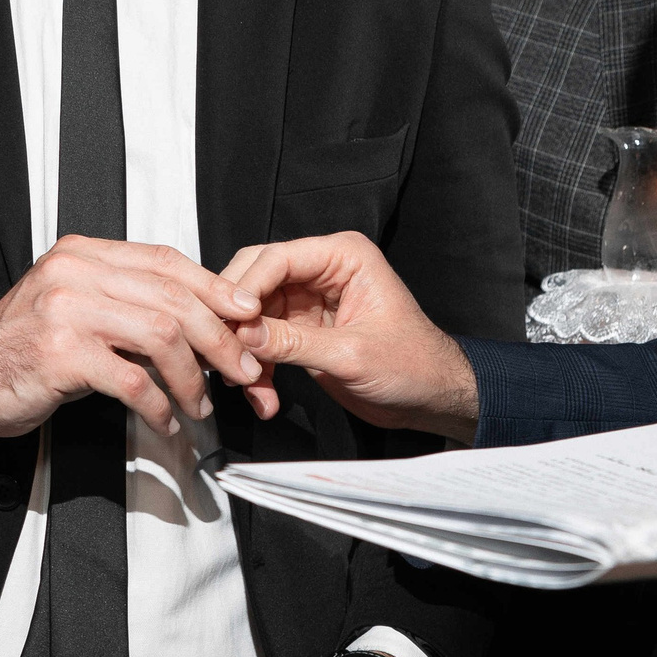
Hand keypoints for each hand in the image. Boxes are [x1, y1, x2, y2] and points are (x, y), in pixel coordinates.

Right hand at [0, 238, 265, 442]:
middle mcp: (73, 274)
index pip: (165, 260)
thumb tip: (199, 319)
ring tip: (200, 403)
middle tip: (240, 369)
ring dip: (193, 378)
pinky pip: (133, 380)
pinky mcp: (60, 354)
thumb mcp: (73, 308)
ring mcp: (65, 311)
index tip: (245, 314)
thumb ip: (125, 302)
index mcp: (82, 255)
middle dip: (219, 339)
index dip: (214, 288)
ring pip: (162, 336)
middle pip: (173, 298)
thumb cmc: (21, 349)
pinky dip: (159, 405)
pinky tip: (164, 418)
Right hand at [221, 232, 478, 440]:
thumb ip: (296, 343)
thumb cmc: (416, 365)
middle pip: (254, 280)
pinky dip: (257, 368)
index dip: (246, 288)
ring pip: (251, 315)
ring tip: (248, 383)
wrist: (432, 399)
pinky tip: (262, 394)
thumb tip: (246, 335)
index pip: (276, 258)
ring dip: (245, 351)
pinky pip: (261, 341)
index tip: (230, 320)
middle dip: (237, 319)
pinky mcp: (299, 330)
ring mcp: (306, 301)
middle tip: (225, 347)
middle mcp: (321, 272)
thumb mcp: (353, 355)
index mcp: (343, 258)